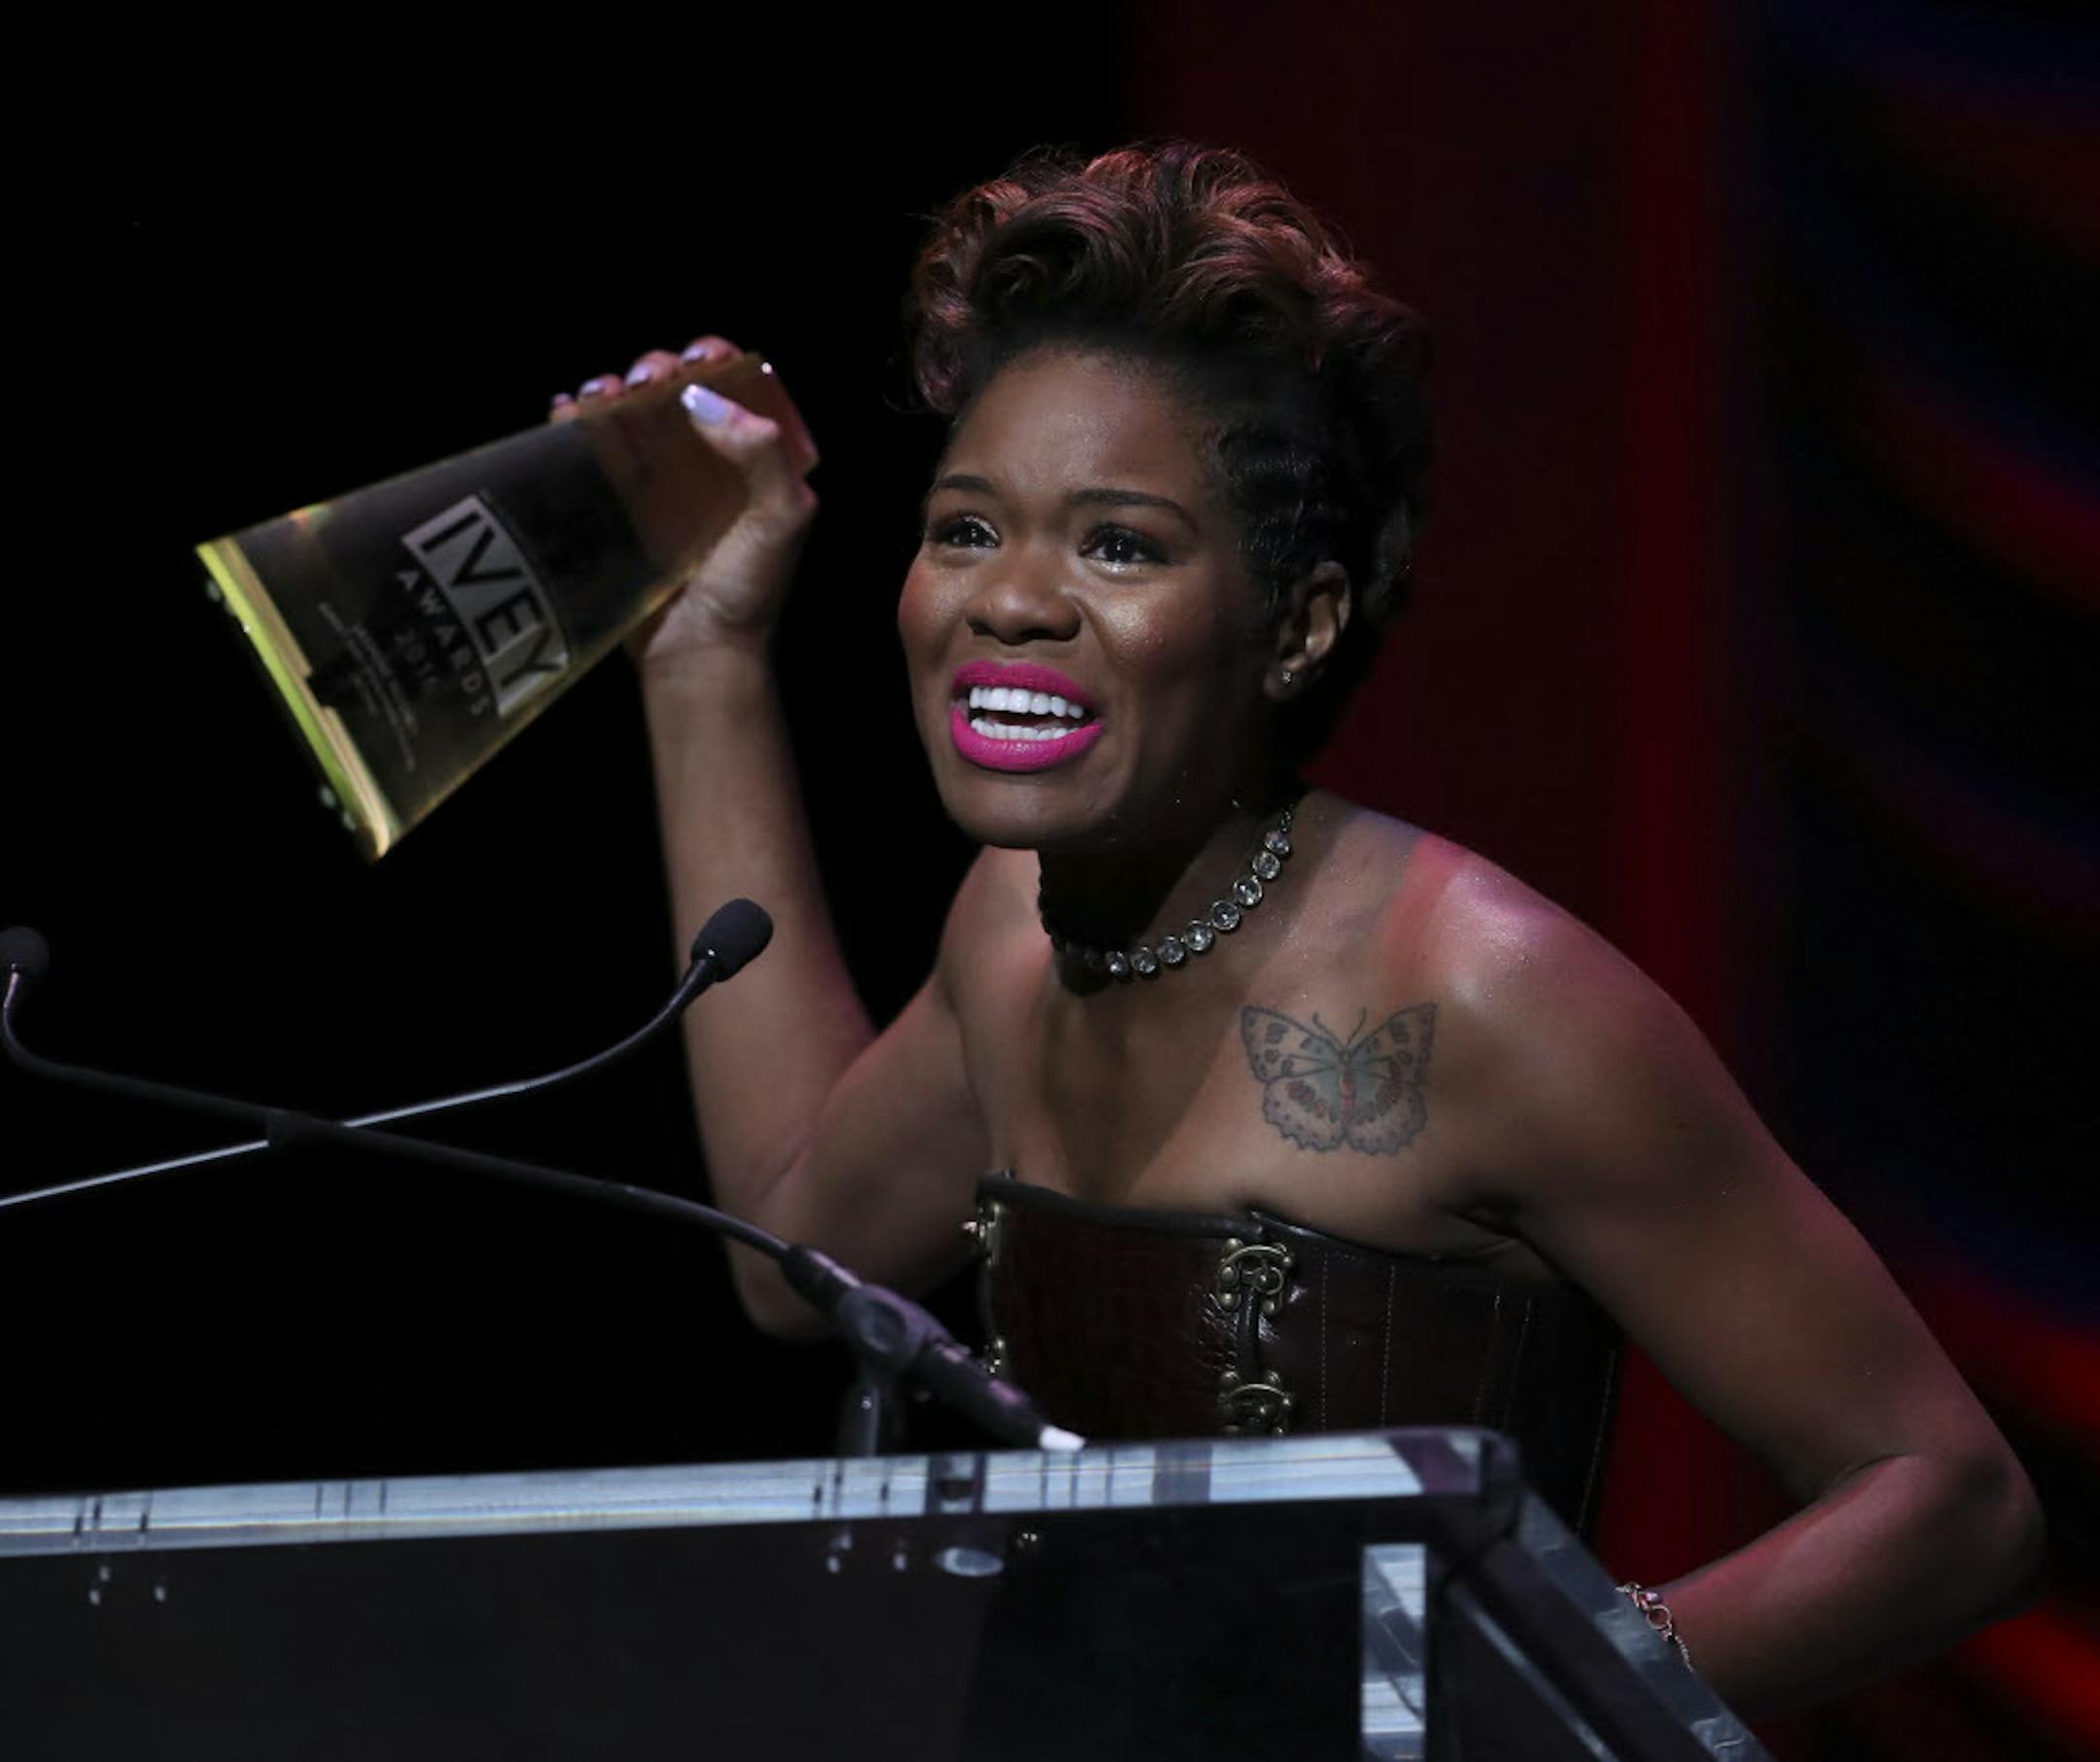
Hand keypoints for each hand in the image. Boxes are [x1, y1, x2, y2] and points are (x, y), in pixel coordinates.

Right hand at [551, 335, 817, 663]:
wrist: (696, 653)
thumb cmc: (746, 591)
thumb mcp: (779, 520)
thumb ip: (763, 455)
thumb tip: (701, 397)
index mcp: (753, 461)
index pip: (733, 389)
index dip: (714, 361)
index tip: (697, 359)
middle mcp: (705, 464)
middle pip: (674, 391)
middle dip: (656, 370)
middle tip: (645, 381)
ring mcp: (657, 484)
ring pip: (629, 414)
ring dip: (612, 390)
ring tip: (602, 395)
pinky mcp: (616, 506)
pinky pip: (592, 450)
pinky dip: (576, 421)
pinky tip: (567, 412)